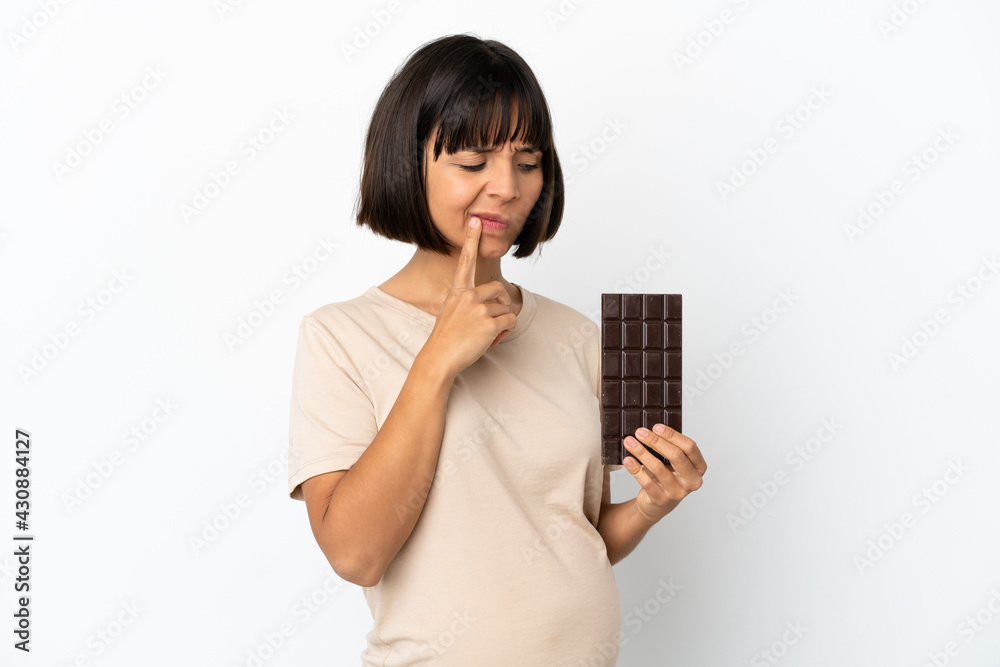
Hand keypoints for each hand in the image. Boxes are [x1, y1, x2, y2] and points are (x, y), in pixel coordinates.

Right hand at [421, 216, 516, 377]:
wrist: (440, 356)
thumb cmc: (446, 336)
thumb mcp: (450, 311)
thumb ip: (467, 301)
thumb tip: (488, 304)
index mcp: (458, 290)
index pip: (466, 261)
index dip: (472, 240)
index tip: (476, 221)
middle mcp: (468, 295)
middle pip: (498, 290)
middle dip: (501, 304)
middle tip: (493, 319)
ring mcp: (479, 309)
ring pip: (505, 309)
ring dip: (501, 323)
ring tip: (486, 334)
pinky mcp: (489, 323)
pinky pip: (510, 321)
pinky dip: (506, 331)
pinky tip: (493, 339)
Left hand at [622, 424, 706, 522]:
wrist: (657, 505)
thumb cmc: (667, 478)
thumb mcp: (673, 463)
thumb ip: (669, 448)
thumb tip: (650, 430)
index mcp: (698, 467)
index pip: (689, 447)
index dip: (672, 435)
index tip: (656, 427)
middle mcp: (691, 480)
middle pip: (676, 455)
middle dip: (656, 441)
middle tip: (640, 432)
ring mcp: (677, 492)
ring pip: (658, 467)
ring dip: (641, 452)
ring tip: (630, 442)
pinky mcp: (661, 499)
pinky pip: (646, 481)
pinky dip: (635, 469)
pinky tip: (628, 460)